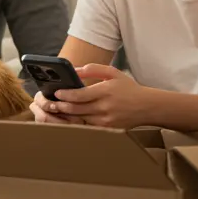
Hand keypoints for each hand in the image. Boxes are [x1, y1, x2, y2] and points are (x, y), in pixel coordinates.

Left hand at [32, 64, 151, 129]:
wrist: (147, 107)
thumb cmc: (128, 89)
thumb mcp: (113, 73)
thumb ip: (93, 69)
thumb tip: (74, 70)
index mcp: (106, 91)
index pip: (80, 95)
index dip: (66, 94)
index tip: (56, 92)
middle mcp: (105, 107)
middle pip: (76, 109)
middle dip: (61, 106)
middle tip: (50, 103)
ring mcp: (106, 121)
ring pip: (80, 119)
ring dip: (67, 115)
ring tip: (56, 109)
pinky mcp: (107, 129)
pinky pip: (87, 126)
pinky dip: (77, 122)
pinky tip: (69, 117)